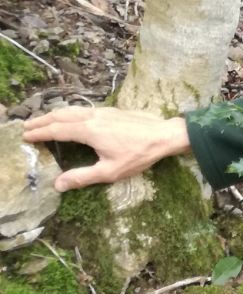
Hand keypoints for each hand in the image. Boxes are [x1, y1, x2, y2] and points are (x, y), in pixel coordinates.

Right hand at [21, 106, 190, 191]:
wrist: (165, 135)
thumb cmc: (139, 154)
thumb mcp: (110, 171)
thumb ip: (82, 177)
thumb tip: (58, 184)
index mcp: (88, 131)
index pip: (57, 130)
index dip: (40, 133)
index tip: (25, 136)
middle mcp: (92, 117)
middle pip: (61, 116)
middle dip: (42, 121)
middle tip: (26, 126)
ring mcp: (103, 112)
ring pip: (72, 110)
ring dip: (55, 114)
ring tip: (43, 120)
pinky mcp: (111, 111)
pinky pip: (83, 109)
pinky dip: (69, 112)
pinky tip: (70, 117)